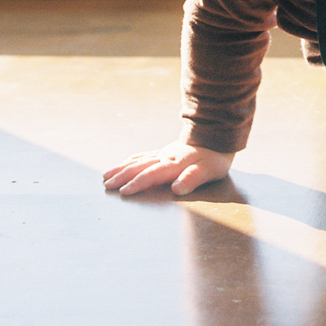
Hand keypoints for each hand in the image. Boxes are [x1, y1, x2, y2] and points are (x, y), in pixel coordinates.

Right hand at [102, 140, 233, 196]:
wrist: (219, 134)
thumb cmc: (215, 157)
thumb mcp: (209, 170)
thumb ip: (192, 178)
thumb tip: (177, 189)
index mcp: (174, 164)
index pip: (152, 174)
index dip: (138, 183)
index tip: (123, 191)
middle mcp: (166, 157)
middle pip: (140, 166)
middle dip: (122, 176)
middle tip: (106, 185)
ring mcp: (165, 152)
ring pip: (139, 160)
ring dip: (123, 168)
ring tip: (107, 175)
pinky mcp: (167, 150)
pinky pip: (146, 154)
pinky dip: (133, 159)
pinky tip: (127, 161)